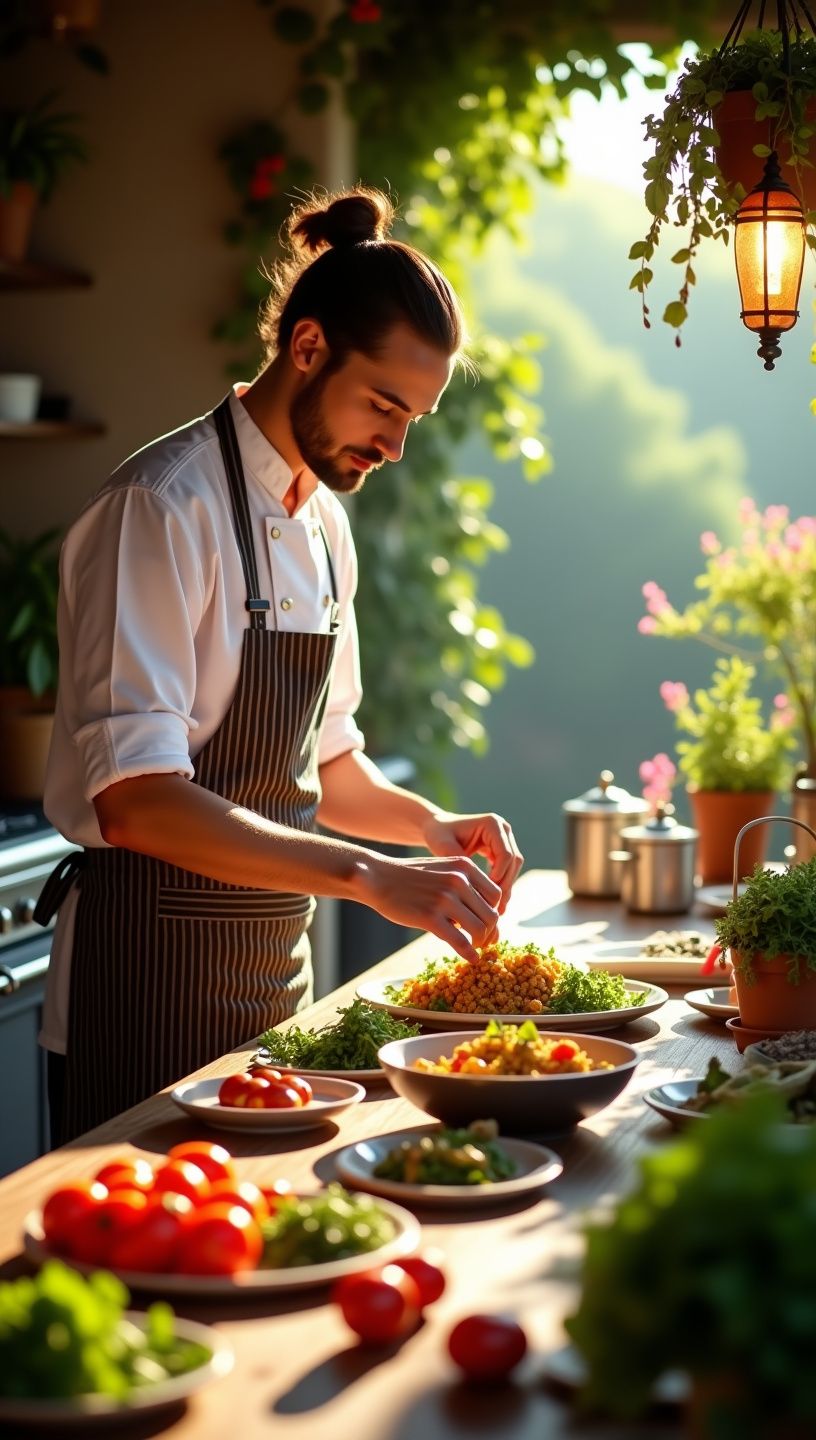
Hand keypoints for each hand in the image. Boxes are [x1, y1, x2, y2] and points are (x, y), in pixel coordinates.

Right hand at [356, 854, 502, 962]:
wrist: (377, 877)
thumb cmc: (410, 877)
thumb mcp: (443, 870)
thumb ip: (465, 887)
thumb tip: (489, 916)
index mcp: (464, 866)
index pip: (496, 895)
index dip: (493, 912)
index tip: (486, 924)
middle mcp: (459, 880)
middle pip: (492, 914)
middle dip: (490, 931)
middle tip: (482, 941)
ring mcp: (445, 899)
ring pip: (480, 928)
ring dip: (480, 943)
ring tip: (474, 948)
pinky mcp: (430, 917)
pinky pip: (459, 940)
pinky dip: (469, 953)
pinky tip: (471, 959)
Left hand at [420, 810, 523, 917]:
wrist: (437, 828)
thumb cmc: (438, 835)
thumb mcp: (444, 847)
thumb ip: (460, 862)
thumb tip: (474, 884)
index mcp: (492, 823)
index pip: (505, 854)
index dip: (499, 876)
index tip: (486, 896)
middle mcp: (502, 829)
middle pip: (513, 861)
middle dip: (505, 885)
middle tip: (495, 909)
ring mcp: (504, 838)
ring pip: (513, 867)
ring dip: (506, 888)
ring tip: (496, 911)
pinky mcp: (501, 849)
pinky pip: (507, 869)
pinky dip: (501, 885)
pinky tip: (494, 904)